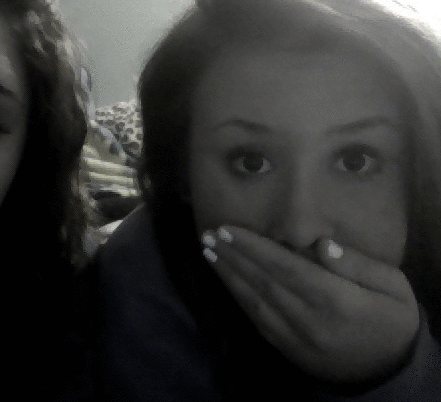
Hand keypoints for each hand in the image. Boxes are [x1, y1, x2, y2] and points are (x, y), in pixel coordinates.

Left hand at [201, 226, 418, 383]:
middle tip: (208, 234)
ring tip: (208, 251)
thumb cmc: (391, 321)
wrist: (388, 373)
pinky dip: (237, 297)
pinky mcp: (286, 349)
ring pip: (253, 302)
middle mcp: (309, 320)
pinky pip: (256, 320)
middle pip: (262, 282)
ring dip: (227, 275)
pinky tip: (225, 279)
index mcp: (336, 300)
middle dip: (232, 256)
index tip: (228, 229)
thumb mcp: (394, 288)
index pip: (285, 267)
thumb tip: (321, 245)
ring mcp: (294, 338)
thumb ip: (358, 265)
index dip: (253, 247)